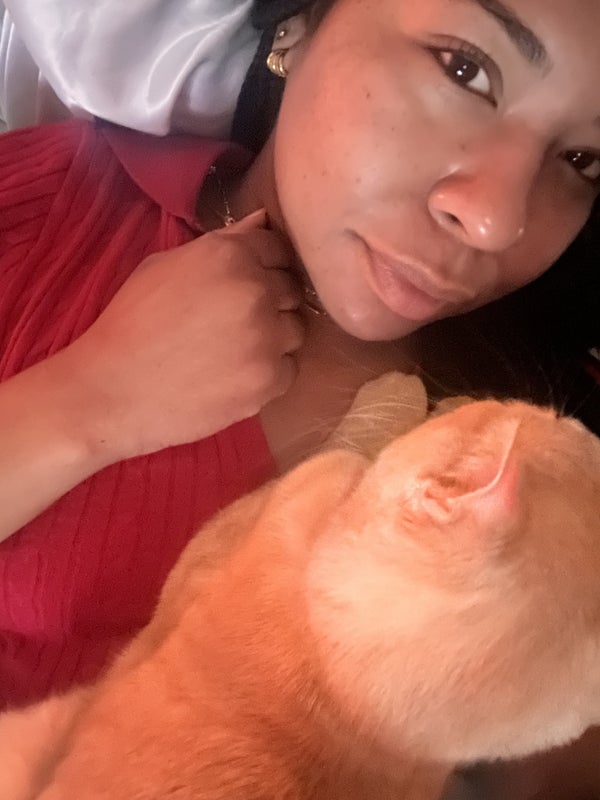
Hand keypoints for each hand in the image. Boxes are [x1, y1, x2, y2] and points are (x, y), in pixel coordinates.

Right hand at [61, 209, 303, 460]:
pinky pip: (289, 369)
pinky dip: (269, 373)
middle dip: (271, 301)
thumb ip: (221, 242)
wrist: (112, 389)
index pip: (278, 248)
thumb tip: (261, 221)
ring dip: (274, 338)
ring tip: (234, 350)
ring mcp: (267, 338)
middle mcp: (256, 291)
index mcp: (230, 255)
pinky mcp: (269, 381)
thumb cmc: (131, 323)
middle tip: (234, 322)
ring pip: (295, 331)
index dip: (265, 265)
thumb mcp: (164, 265)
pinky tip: (234, 375)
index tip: (247, 283)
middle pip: (292, 290)